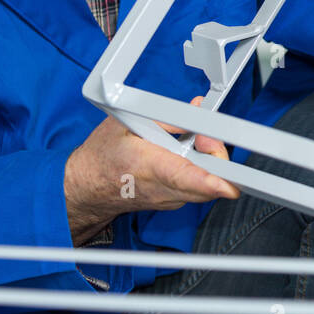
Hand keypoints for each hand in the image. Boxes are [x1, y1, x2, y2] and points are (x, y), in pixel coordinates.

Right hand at [65, 95, 239, 245]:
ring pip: (207, 186)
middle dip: (218, 158)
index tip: (229, 185)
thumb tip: (197, 110)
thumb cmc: (102, 155)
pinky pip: (198, 188)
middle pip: (207, 184)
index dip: (210, 182)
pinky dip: (200, 171)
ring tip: (190, 143)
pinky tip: (183, 156)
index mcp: (148, 166)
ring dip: (210, 163)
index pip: (184, 178)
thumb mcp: (127, 123)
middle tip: (204, 137)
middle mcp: (162, 190)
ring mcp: (170, 200)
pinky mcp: (174, 203)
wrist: (85, 187)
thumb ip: (167, 117)